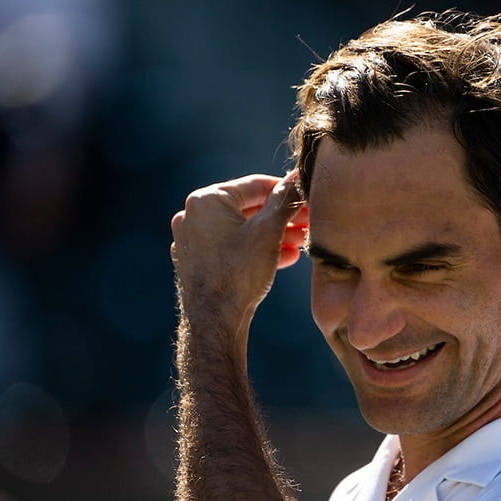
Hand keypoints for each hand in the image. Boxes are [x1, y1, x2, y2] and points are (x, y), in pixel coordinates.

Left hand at [170, 172, 306, 326]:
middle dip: (281, 216)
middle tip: (308, 220)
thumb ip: (285, 200)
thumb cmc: (239, 273)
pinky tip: (284, 257)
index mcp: (206, 200)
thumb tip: (298, 179)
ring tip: (301, 241)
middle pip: (247, 208)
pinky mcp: (197, 263)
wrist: (216, 321)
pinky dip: (255, 249)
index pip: (254, 185)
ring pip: (241, 230)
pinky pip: (230, 248)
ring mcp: (192, 241)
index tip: (307, 194)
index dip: (286, 189)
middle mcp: (193, 216)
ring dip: (272, 234)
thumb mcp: (269, 231)